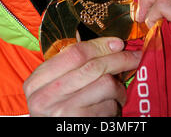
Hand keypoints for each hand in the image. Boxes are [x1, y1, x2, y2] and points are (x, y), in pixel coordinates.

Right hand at [23, 37, 141, 116]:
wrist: (53, 136)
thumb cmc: (56, 112)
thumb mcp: (53, 87)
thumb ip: (70, 68)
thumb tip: (110, 46)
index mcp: (36, 82)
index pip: (74, 53)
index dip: (100, 45)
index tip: (118, 43)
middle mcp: (46, 97)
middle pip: (93, 67)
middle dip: (119, 59)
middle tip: (134, 57)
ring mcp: (63, 113)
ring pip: (106, 85)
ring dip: (118, 88)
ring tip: (116, 93)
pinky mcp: (80, 125)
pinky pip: (109, 106)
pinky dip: (114, 106)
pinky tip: (108, 109)